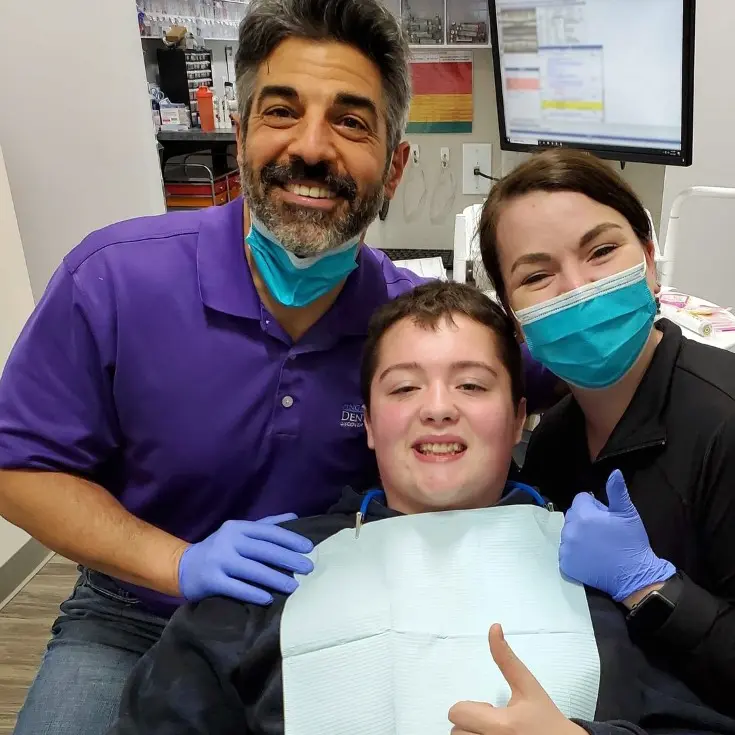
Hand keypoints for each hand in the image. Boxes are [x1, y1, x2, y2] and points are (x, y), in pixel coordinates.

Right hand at [178, 514, 313, 604]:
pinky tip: (268, 599)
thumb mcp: (239, 532)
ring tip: (294, 586)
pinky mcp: (211, 580)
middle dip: (289, 559)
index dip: (290, 539)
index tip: (309, 548)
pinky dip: (253, 593)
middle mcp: (228, 540)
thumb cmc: (220, 549)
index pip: (269, 532)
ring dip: (275, 579)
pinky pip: (236, 588)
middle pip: (264, 550)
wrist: (183, 567)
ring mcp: (219, 560)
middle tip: (308, 568)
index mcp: (238, 527)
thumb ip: (266, 525)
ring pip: (253, 570)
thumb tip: (294, 517)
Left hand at [448, 624, 583, 734]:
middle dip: (472, 722)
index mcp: (501, 725)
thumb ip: (506, 659)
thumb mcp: (528, 686)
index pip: (458, 712)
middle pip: (457, 730)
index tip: (492, 710)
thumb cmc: (547, 719)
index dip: (472, 708)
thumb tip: (493, 628)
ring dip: (473, 734)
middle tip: (496, 723)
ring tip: (497, 732)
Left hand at [559, 470, 674, 602]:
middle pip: (573, 516)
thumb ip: (617, 491)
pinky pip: (566, 551)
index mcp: (584, 515)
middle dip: (585, 519)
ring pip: (568, 533)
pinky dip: (575, 552)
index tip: (606, 517)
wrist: (634, 576)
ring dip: (579, 535)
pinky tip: (590, 556)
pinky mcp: (566, 564)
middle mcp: (571, 531)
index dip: (594, 506)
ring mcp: (566, 549)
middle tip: (603, 531)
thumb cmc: (632, 543)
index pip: (580, 499)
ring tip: (598, 544)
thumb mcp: (627, 514)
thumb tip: (614, 472)